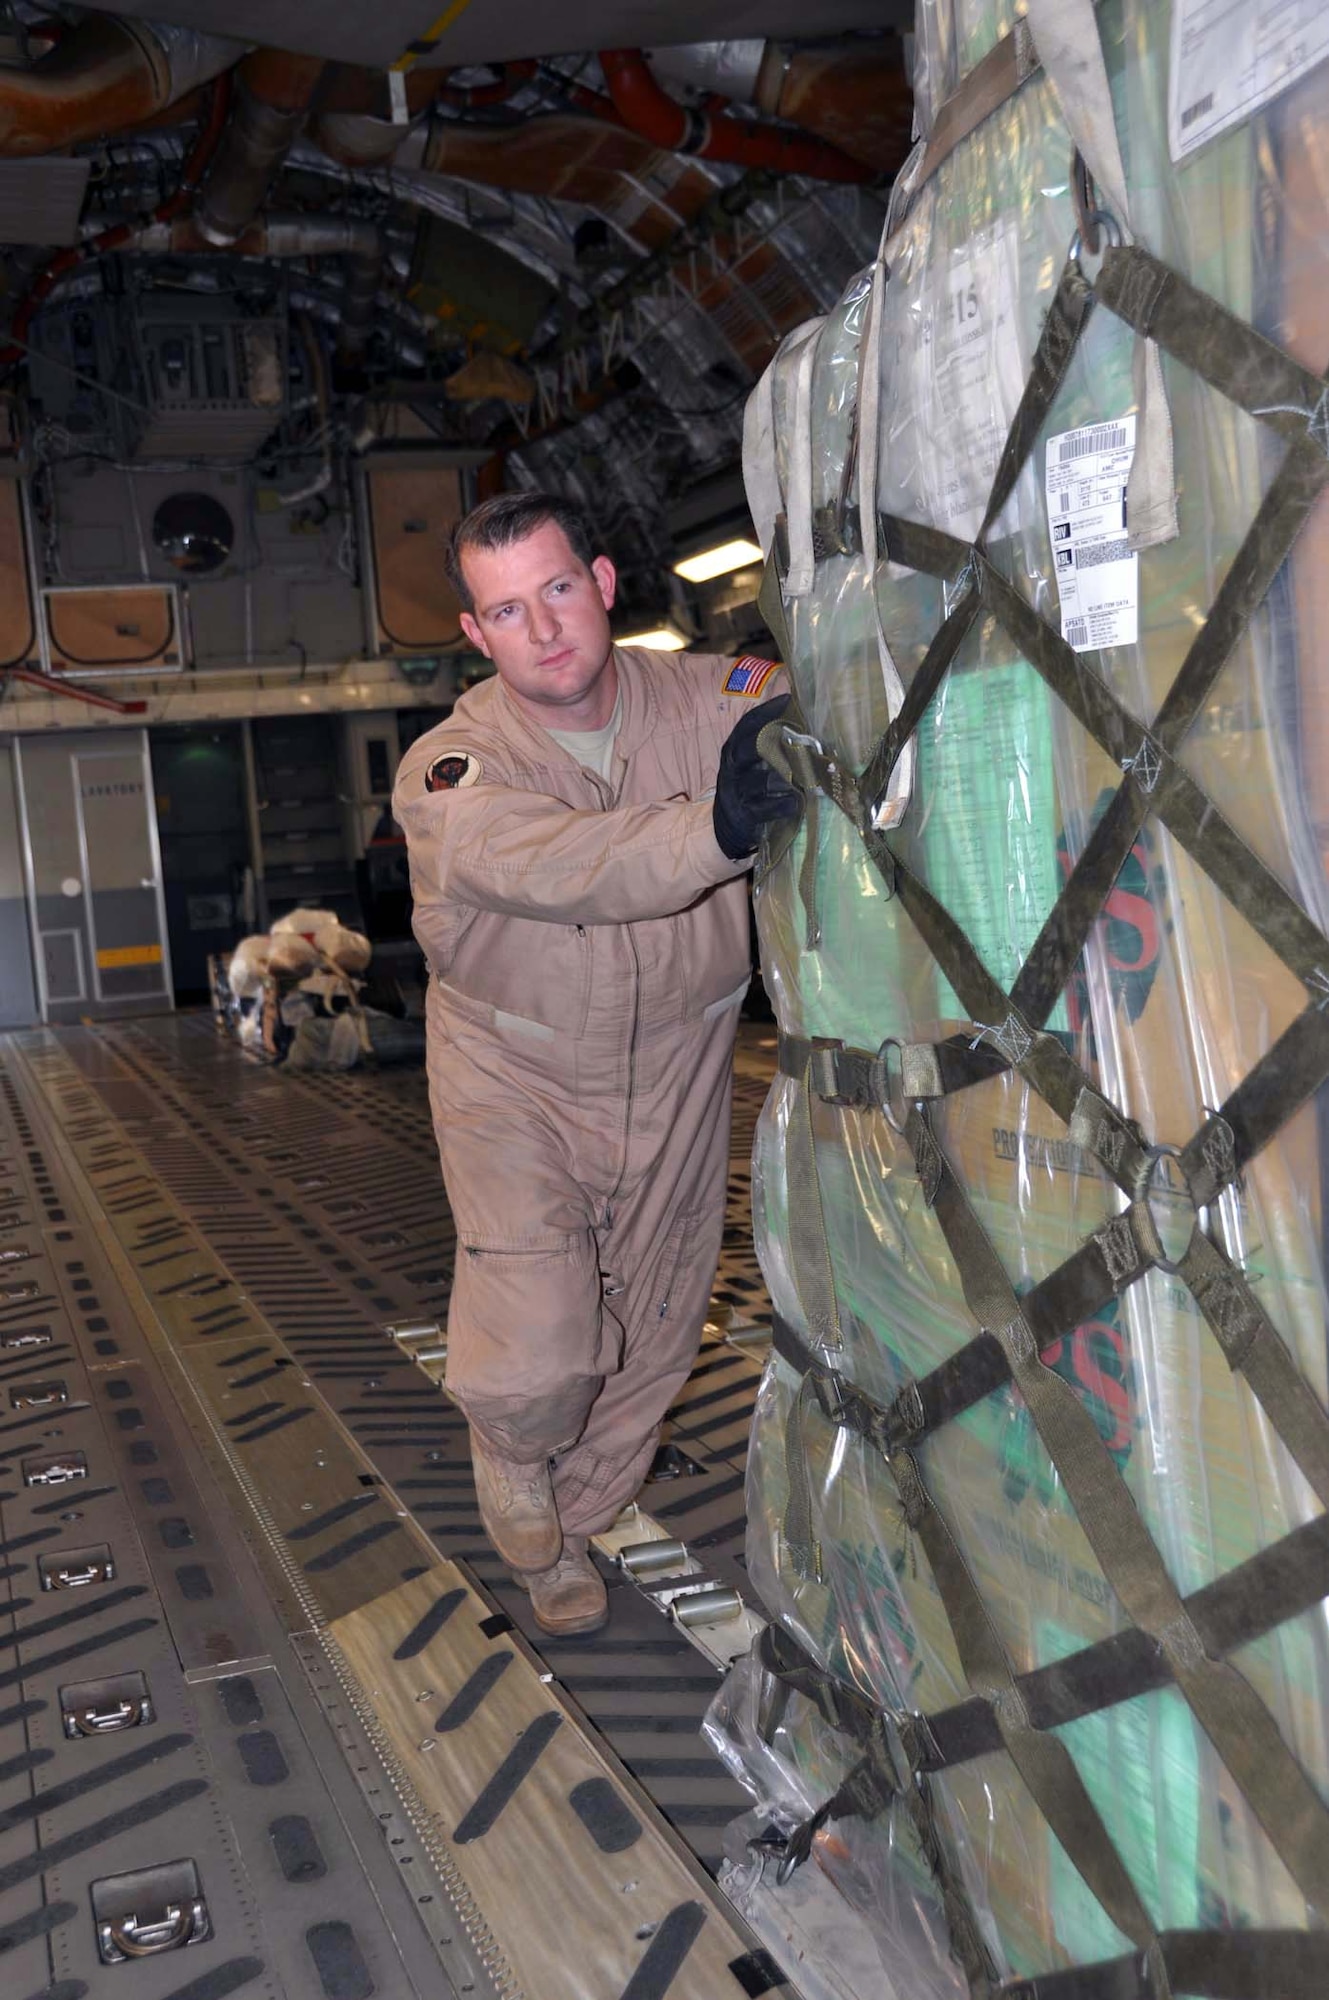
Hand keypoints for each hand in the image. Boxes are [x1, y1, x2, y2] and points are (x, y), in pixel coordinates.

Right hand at [712, 693, 800, 860]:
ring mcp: (735, 792)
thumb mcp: (749, 764)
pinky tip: (795, 803)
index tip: (786, 699)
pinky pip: (762, 809)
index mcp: (733, 750)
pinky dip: (780, 806)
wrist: (726, 825)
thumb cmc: (747, 787)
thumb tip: (801, 723)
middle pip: (746, 749)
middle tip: (793, 734)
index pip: (746, 726)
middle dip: (768, 739)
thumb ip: (768, 746)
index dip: (764, 712)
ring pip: (757, 781)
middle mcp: (731, 768)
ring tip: (802, 774)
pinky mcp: (743, 815)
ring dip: (781, 777)